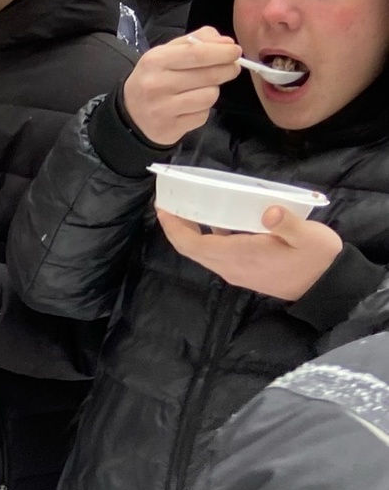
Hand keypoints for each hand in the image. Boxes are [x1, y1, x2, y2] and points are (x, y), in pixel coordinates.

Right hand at [122, 29, 241, 146]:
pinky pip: (202, 115)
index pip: (197, 53)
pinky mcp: (171, 128)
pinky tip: (191, 107)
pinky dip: (203, 110)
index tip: (236, 51)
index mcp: (156, 60)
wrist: (129, 115)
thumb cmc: (154, 78)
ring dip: (213, 91)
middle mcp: (157, 84)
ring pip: (209, 96)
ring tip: (203, 89)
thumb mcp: (167, 53)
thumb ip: (197, 41)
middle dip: (227, 69)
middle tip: (232, 67)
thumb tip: (226, 43)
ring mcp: (163, 108)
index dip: (222, 52)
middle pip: (208, 75)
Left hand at [155, 205, 342, 298]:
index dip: (174, 228)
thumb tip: (269, 211)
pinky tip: (213, 218)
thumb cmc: (317, 259)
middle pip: (191, 248)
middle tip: (167, 203)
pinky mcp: (243, 270)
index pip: (194, 244)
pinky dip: (206, 236)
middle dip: (175, 227)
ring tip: (186, 207)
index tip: (162, 208)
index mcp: (240, 255)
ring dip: (189, 231)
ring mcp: (235, 270)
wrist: (325, 286)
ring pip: (202, 251)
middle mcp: (231, 266)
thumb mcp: (309, 236)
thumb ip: (287, 224)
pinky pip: (215, 253)